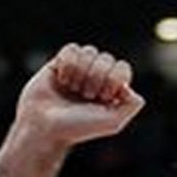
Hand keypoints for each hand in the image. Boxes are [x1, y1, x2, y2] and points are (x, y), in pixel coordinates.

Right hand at [14, 43, 145, 147]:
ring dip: (80, 72)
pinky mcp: (58, 63)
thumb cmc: (77, 128)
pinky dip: (68, 63)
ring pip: (89, 51)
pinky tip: (61, 79)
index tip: (103, 97)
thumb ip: (132, 104)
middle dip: (95, 77)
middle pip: (106, 58)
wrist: (43, 127)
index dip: (113, 79)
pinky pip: (71, 48)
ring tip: (71, 89)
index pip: (122, 68)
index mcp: (109, 89)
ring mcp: (76, 69)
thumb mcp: (113, 122)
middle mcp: (94, 77)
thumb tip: (128, 85)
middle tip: (85, 95)